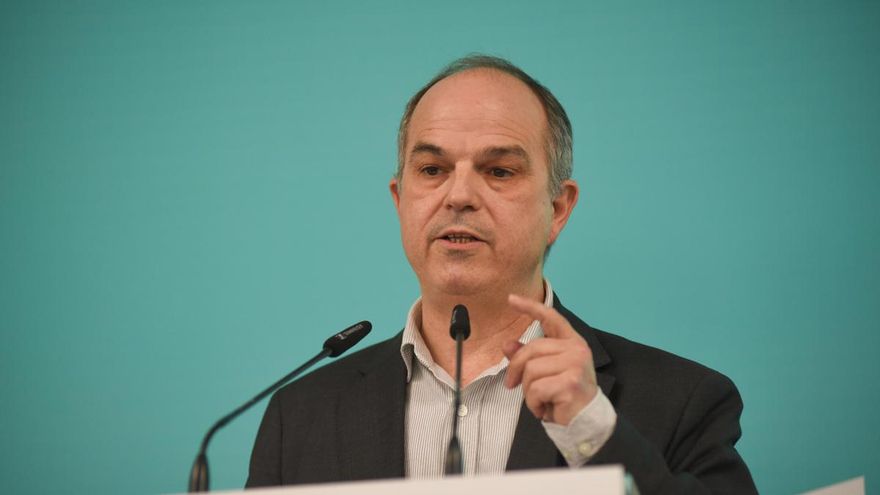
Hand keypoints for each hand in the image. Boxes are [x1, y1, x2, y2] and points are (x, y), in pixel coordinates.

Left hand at [503, 294, 597, 425]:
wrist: (586, 422)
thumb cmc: (565, 396)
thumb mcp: (545, 373)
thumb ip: (528, 357)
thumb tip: (507, 344)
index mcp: (572, 342)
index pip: (550, 317)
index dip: (530, 307)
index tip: (511, 299)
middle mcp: (576, 349)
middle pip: (531, 350)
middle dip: (516, 369)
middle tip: (512, 385)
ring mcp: (575, 364)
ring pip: (531, 370)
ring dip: (528, 391)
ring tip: (540, 400)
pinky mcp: (571, 382)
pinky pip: (536, 389)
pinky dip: (534, 403)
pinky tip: (545, 408)